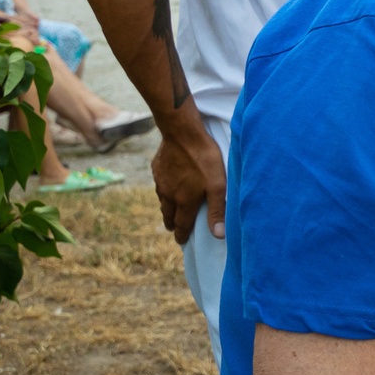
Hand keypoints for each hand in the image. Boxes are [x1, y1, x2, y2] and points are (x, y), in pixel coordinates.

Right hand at [155, 128, 226, 242]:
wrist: (182, 133)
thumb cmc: (204, 159)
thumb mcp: (217, 185)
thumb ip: (217, 210)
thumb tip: (218, 235)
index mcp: (183, 201)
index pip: (181, 224)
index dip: (182, 235)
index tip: (181, 241)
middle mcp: (168, 194)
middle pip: (168, 214)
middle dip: (172, 223)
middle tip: (175, 229)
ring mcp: (160, 181)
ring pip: (162, 200)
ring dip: (167, 207)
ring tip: (172, 210)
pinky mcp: (156, 168)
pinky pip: (160, 184)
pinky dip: (164, 190)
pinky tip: (169, 185)